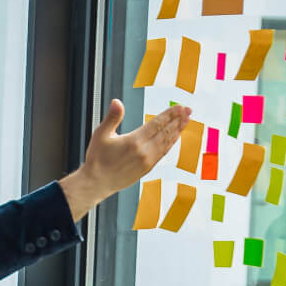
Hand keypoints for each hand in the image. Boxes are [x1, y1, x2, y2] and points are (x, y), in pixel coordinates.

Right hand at [58, 100, 191, 222]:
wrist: (96, 184)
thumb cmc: (97, 160)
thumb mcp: (101, 135)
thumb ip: (112, 117)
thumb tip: (117, 102)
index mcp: (134, 141)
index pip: (157, 124)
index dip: (170, 114)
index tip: (180, 107)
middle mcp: (144, 151)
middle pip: (165, 131)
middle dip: (178, 119)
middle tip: (188, 110)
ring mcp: (147, 161)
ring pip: (167, 142)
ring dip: (177, 130)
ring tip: (186, 120)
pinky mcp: (147, 169)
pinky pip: (163, 153)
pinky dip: (171, 143)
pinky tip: (175, 137)